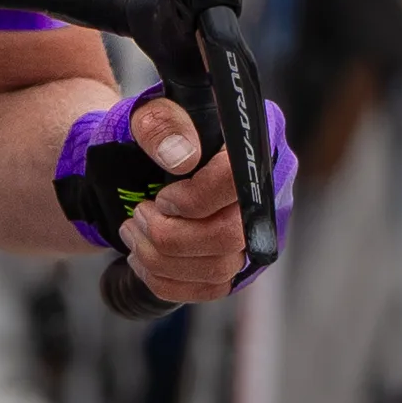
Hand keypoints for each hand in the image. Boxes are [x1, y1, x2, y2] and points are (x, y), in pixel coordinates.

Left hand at [54, 87, 296, 305]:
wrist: (147, 159)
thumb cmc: (156, 133)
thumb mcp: (150, 112)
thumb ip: (161, 124)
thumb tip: (180, 156)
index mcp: (255, 142)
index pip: (238, 181)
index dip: (196, 198)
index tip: (161, 197)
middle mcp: (268, 190)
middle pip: (230, 236)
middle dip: (170, 236)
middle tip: (138, 217)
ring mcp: (257, 230)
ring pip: (219, 269)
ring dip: (161, 260)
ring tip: (133, 234)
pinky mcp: (240, 263)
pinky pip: (211, 289)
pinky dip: (167, 281)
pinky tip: (143, 260)